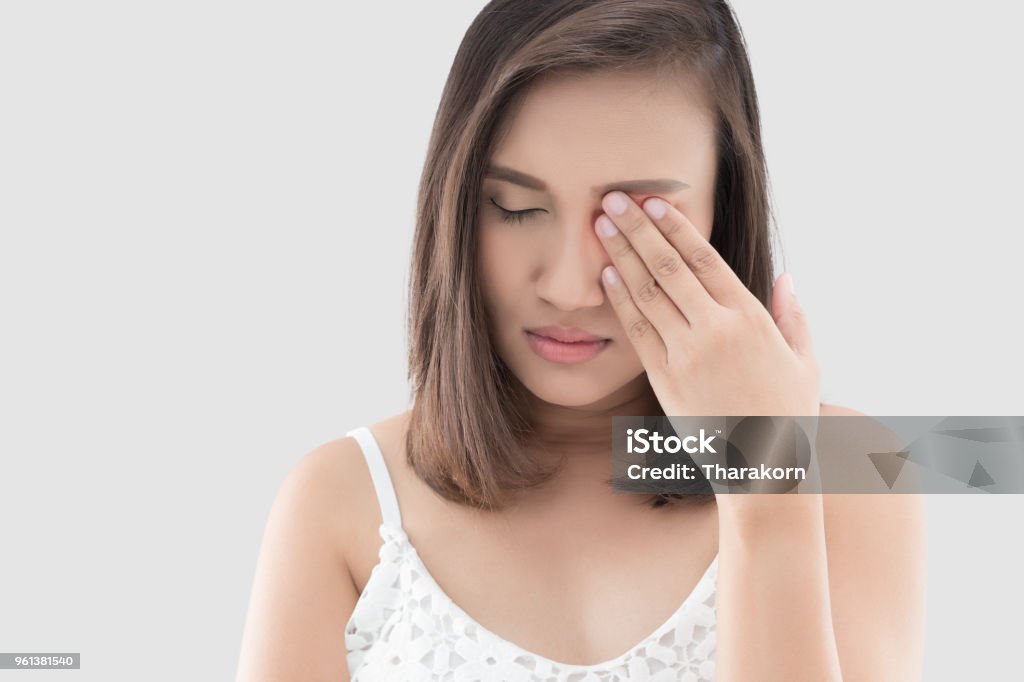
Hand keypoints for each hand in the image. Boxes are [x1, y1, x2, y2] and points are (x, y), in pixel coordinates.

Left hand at [594, 191, 819, 418]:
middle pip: (668, 267)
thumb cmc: (786, 414)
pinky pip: (637, 331)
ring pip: (647, 294)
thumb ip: (793, 316)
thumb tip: (786, 278)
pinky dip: (620, 300)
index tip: (654, 201)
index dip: (676, 227)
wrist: (763, 468)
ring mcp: (686, 354)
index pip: (705, 259)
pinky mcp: (664, 379)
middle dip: (638, 228)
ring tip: (601, 226)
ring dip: (621, 255)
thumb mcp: (805, 361)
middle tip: (613, 198)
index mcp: (750, 318)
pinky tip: (606, 275)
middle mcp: (715, 330)